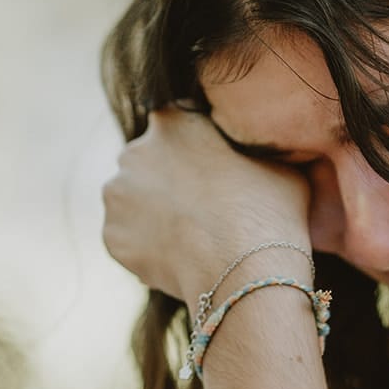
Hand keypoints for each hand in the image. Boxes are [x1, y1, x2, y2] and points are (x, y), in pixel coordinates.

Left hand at [102, 108, 311, 305]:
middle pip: (148, 164)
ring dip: (153, 214)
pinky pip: (128, 240)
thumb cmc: (269, 210)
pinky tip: (179, 259)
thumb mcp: (277, 161)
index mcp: (172, 120)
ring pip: (133, 202)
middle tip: (200, 210)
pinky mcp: (111, 237)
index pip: (178, 127)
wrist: (244, 268)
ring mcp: (118, 196)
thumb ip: (251, 150)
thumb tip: (257, 159)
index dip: (196, 152)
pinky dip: (147, 248)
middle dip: (167, 182)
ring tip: (190, 238)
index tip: (212, 174)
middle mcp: (134, 151)